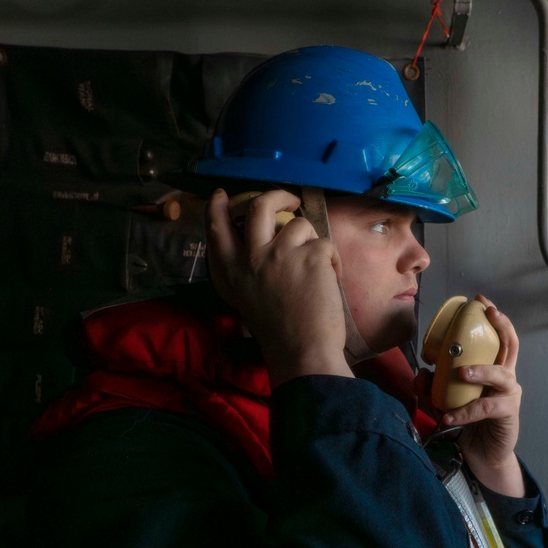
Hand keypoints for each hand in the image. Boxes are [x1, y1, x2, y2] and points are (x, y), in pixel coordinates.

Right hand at [207, 189, 351, 387]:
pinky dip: (332, 259)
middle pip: (258, 207)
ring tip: (316, 267)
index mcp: (232, 272)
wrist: (302, 353)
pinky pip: (325, 243)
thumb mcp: (246, 299)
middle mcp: (252, 257)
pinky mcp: (311, 255)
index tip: (222, 195)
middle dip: (276, 195)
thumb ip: (247, 271)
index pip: (216, 229)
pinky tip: (330, 280)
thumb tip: (261, 244)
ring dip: (311, 241)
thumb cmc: (278, 334)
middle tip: (289, 199)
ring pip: (300, 224)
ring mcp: (281, 254)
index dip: (217, 207)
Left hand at [418, 295, 524, 496]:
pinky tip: (448, 417)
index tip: (482, 301)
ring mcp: (509, 395)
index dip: (494, 317)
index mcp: (494, 369)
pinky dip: (464, 413)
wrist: (484, 457)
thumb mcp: (447, 400)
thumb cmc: (469, 424)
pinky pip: (484, 409)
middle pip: (511, 346)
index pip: (499, 337)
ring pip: (501, 375)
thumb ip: (434, 386)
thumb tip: (420, 374)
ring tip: (461, 373)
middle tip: (488, 313)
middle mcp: (506, 378)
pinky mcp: (507, 415)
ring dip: (480, 371)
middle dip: (501, 326)